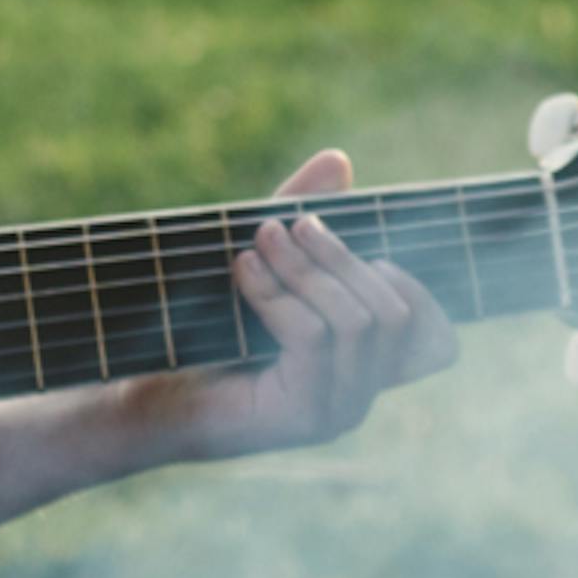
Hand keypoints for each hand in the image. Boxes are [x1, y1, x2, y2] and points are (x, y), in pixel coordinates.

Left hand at [131, 154, 457, 463]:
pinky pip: (312, 337)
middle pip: (394, 313)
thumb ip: (306, 219)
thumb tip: (338, 161)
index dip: (414, 288)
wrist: (142, 393)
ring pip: (356, 322)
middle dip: (343, 258)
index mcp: (364, 368)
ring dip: (308, 269)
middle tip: (292, 225)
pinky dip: (278, 293)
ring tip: (263, 239)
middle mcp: (360, 396)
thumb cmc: (201, 330)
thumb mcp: (266, 264)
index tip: (358, 251)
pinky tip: (244, 270)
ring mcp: (336, 411)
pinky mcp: (300, 416)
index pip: (434, 340)